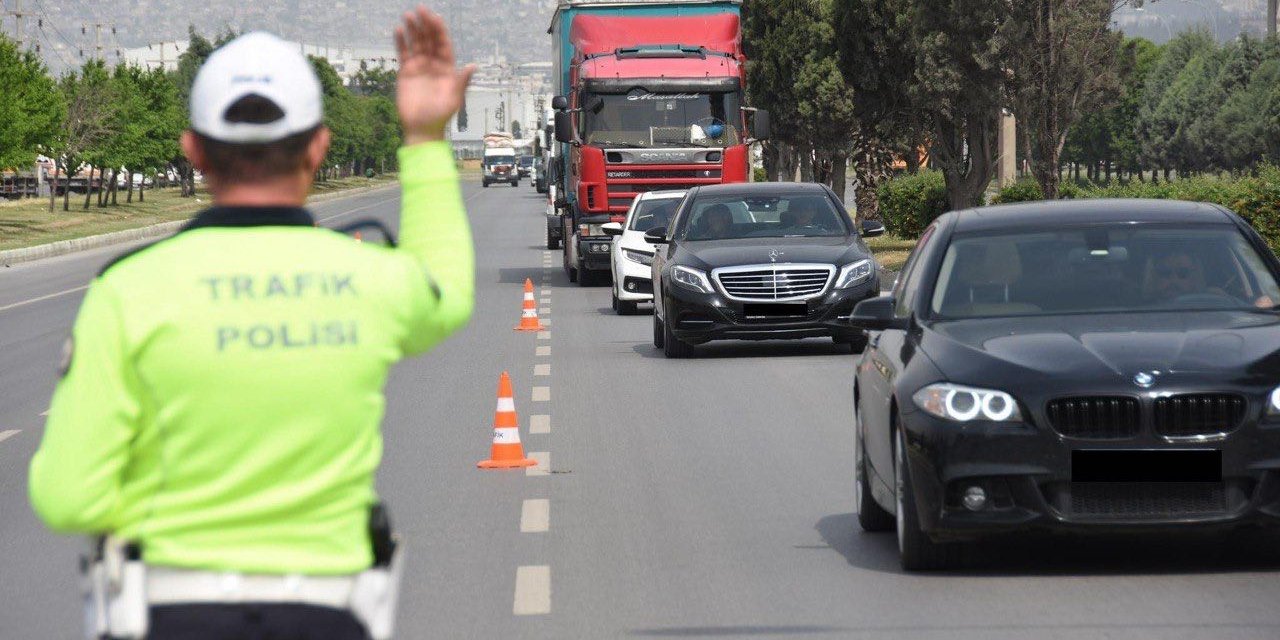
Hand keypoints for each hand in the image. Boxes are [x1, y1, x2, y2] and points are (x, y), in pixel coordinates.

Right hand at [395, 6, 475, 144]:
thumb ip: (461, 81)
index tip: (434, 17)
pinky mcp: (406, 72)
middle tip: (420, 9)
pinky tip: (398, 30)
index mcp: (448, 68)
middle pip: (429, 39)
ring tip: (408, 16)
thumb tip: (473, 66)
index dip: (439, 30)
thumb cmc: (441, 115)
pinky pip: (403, 53)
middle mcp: (434, 64)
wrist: (422, 128)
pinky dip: (400, 42)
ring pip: (416, 43)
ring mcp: (420, 67)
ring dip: (412, 29)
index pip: (443, 44)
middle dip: (425, 24)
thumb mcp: (454, 98)